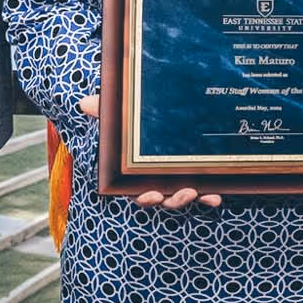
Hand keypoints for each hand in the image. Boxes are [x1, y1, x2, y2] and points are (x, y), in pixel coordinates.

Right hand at [76, 95, 222, 210]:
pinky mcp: (199, 177)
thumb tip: (85, 102)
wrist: (169, 114)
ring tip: (198, 190)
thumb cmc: (136, 125)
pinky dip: (211, 196)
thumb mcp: (123, 118)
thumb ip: (105, 112)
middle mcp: (161, 182)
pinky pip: (205, 192)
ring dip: (192, 197)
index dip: (146, 198)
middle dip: (175, 200)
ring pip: (185, 197)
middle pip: (167, 199)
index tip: (152, 194)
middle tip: (185, 192)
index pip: (141, 193)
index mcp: (141, 175)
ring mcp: (181, 181)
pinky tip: (217, 195)